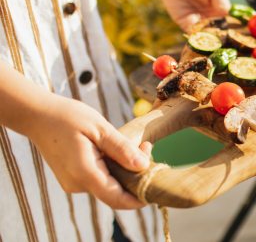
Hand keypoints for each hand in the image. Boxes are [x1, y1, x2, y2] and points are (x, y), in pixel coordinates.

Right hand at [29, 96, 151, 208]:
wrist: (39, 116)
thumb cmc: (69, 117)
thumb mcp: (100, 128)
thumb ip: (122, 149)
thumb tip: (143, 166)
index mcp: (84, 173)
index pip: (116, 198)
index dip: (138, 198)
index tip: (157, 185)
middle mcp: (78, 184)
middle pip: (116, 191)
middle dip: (137, 176)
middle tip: (147, 147)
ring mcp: (74, 183)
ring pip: (109, 185)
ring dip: (127, 170)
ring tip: (138, 145)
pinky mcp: (74, 178)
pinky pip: (100, 179)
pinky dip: (115, 168)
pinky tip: (120, 150)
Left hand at [157, 0, 230, 31]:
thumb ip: (222, 1)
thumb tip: (228, 13)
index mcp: (220, 10)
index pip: (229, 22)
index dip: (231, 26)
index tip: (233, 28)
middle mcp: (210, 18)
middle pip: (217, 31)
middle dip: (217, 32)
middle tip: (217, 30)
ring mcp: (198, 22)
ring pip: (204, 33)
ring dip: (204, 32)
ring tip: (204, 24)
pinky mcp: (185, 24)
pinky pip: (190, 30)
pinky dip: (192, 27)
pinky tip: (192, 18)